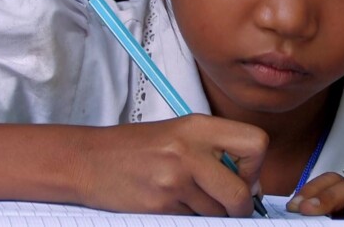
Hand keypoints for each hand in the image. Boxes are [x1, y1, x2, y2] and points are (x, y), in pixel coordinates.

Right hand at [73, 114, 267, 215]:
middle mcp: (189, 150)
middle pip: (240, 192)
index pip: (256, 143)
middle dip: (240, 206)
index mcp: (198, 126)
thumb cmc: (136, 148)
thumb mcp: (180, 134)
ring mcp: (174, 180)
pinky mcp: (160, 206)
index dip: (256, 167)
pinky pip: (193, 222)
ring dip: (212, 213)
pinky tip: (172, 204)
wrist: (88, 160)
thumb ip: (217, 151)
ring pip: (217, 213)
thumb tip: (253, 185)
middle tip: (231, 205)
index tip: (244, 176)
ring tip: (189, 198)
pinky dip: (189, 218)